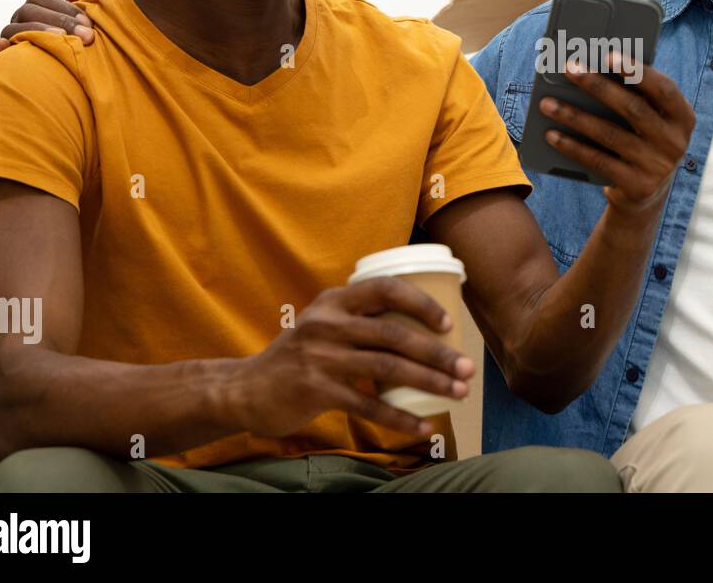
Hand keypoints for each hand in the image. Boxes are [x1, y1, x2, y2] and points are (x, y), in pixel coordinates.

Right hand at [0, 0, 96, 53]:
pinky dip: (1, 49)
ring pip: (11, 30)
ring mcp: (9, 40)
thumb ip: (83, 4)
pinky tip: (8, 46)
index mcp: (35, 9)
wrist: (69, 84)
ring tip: (61, 39)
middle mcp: (19, 22)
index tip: (88, 23)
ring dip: (36, 32)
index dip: (64, 7)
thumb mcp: (84, 25)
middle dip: (58, 20)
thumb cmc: (79, 46)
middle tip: (85, 35)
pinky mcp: (4, 62)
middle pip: (27, 11)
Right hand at [224, 277, 473, 438]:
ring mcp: (321, 356)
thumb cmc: (298, 356)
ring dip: (429, 382)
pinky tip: (423, 424)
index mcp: (335, 300)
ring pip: (388, 367)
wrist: (245, 389)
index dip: (421, 304)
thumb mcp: (323, 324)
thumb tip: (418, 328)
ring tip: (457, 393)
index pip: (386, 289)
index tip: (448, 323)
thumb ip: (359, 319)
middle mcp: (327, 323)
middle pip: (395, 334)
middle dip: (438, 353)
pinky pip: (368, 405)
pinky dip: (400, 416)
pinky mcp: (316, 390)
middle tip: (467, 369)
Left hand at [538, 52, 695, 216]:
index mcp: (683, 117)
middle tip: (570, 69)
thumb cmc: (644, 139)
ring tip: (548, 103)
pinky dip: (572, 147)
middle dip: (597, 86)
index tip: (608, 55)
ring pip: (609, 135)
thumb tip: (594, 67)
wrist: (650, 192)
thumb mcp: (652, 119)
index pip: (663, 89)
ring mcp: (657, 166)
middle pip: (632, 109)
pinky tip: (552, 135)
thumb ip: (637, 96)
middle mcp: (675, 142)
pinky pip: (598, 161)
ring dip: (574, 116)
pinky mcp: (637, 186)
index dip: (637, 71)